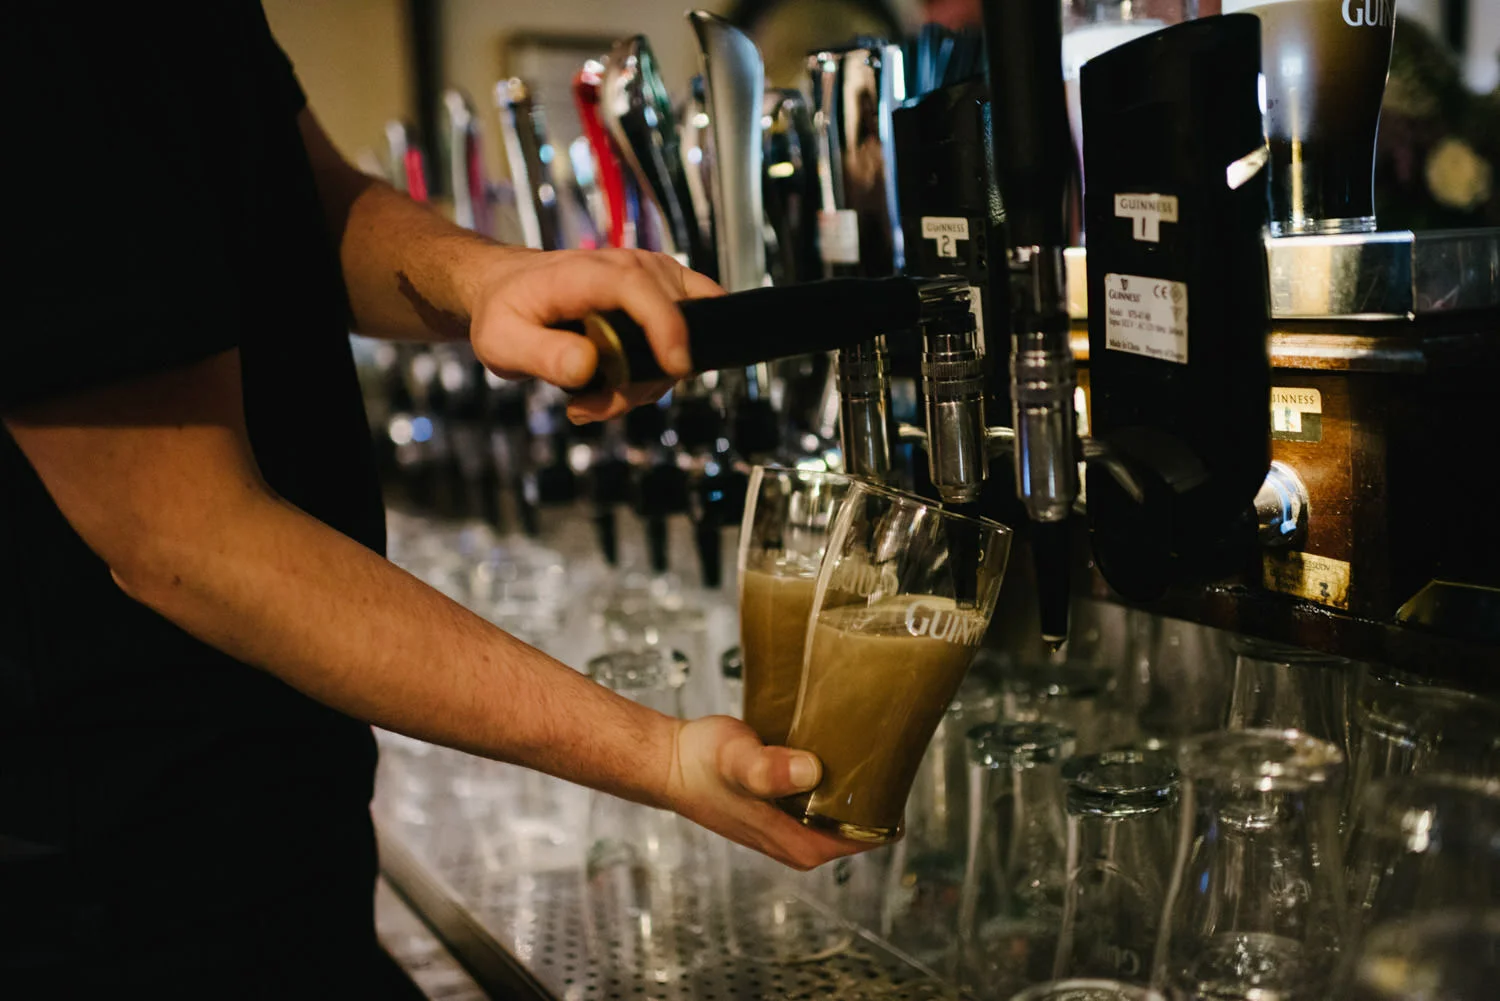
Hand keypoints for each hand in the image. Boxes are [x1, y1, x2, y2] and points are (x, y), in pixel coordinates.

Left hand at [466, 247, 723, 422]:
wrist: (508, 290)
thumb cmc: (505, 311)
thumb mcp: (503, 341)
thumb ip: (542, 355)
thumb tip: (586, 367)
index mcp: (588, 271)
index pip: (639, 288)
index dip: (665, 327)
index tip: (675, 366)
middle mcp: (629, 266)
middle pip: (669, 323)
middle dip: (643, 379)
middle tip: (591, 403)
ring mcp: (650, 278)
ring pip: (682, 337)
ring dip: (646, 381)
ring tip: (593, 396)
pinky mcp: (660, 294)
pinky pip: (686, 335)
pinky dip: (660, 368)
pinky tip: (620, 383)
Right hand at [661, 715, 870, 869]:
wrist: (668, 762)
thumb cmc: (701, 762)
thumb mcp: (739, 759)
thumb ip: (770, 769)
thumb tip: (809, 771)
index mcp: (803, 846)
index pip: (874, 836)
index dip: (890, 802)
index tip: (894, 763)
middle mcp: (800, 844)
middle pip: (862, 821)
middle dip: (876, 787)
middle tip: (881, 741)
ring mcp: (791, 829)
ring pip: (842, 808)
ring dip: (854, 780)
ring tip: (862, 738)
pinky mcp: (781, 810)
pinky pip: (823, 797)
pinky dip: (832, 776)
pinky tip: (832, 746)